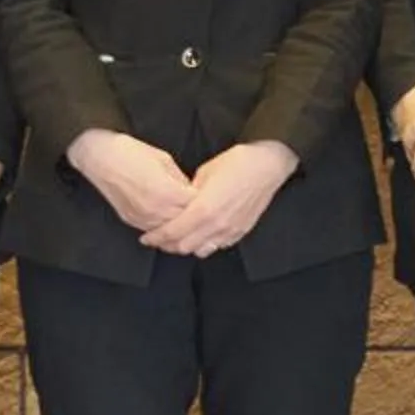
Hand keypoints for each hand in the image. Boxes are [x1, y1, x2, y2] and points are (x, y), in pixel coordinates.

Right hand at [68, 127, 193, 232]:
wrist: (99, 157)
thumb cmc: (129, 152)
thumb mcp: (163, 160)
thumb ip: (180, 179)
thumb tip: (190, 190)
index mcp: (167, 191)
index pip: (196, 205)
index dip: (205, 201)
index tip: (209, 197)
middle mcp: (156, 209)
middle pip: (185, 222)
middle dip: (194, 216)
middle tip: (203, 212)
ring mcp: (143, 217)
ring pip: (169, 232)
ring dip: (180, 227)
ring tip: (189, 222)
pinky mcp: (132, 221)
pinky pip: (153, 231)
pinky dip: (163, 229)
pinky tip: (170, 224)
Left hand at [142, 140, 295, 256]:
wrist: (267, 166)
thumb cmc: (237, 163)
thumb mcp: (204, 173)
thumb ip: (188, 194)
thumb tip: (179, 204)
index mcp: (203, 209)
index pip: (172, 233)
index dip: (156, 238)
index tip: (146, 238)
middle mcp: (216, 225)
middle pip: (183, 247)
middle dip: (168, 245)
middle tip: (159, 239)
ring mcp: (230, 231)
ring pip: (200, 251)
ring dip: (187, 247)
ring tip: (178, 239)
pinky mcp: (240, 231)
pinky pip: (217, 246)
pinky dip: (205, 244)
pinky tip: (200, 235)